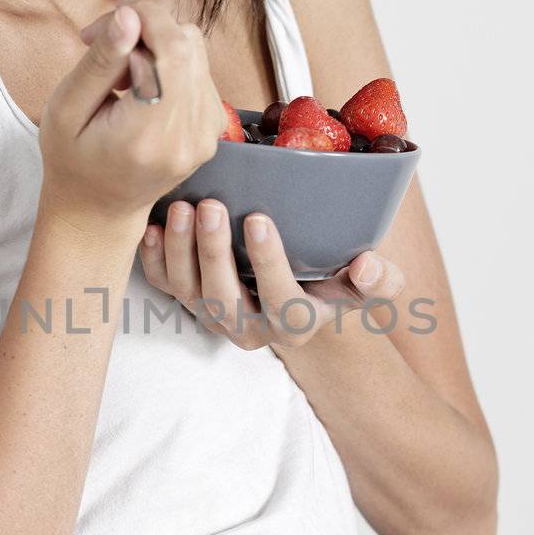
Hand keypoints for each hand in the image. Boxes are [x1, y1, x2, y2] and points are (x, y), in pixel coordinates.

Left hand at [138, 199, 405, 349]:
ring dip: (180, 250)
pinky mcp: (188, 300)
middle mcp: (250, 328)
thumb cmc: (332, 279)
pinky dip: (154, 259)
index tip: (258, 218)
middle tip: (210, 206)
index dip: (267, 263)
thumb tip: (366, 266)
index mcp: (295, 324)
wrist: (297, 290)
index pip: (281, 302)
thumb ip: (379, 278)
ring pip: (189, 292)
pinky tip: (153, 226)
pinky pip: (163, 286)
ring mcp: (214, 316)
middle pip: (224, 299)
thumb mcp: (365, 283)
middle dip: (213, 253)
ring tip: (181, 207)